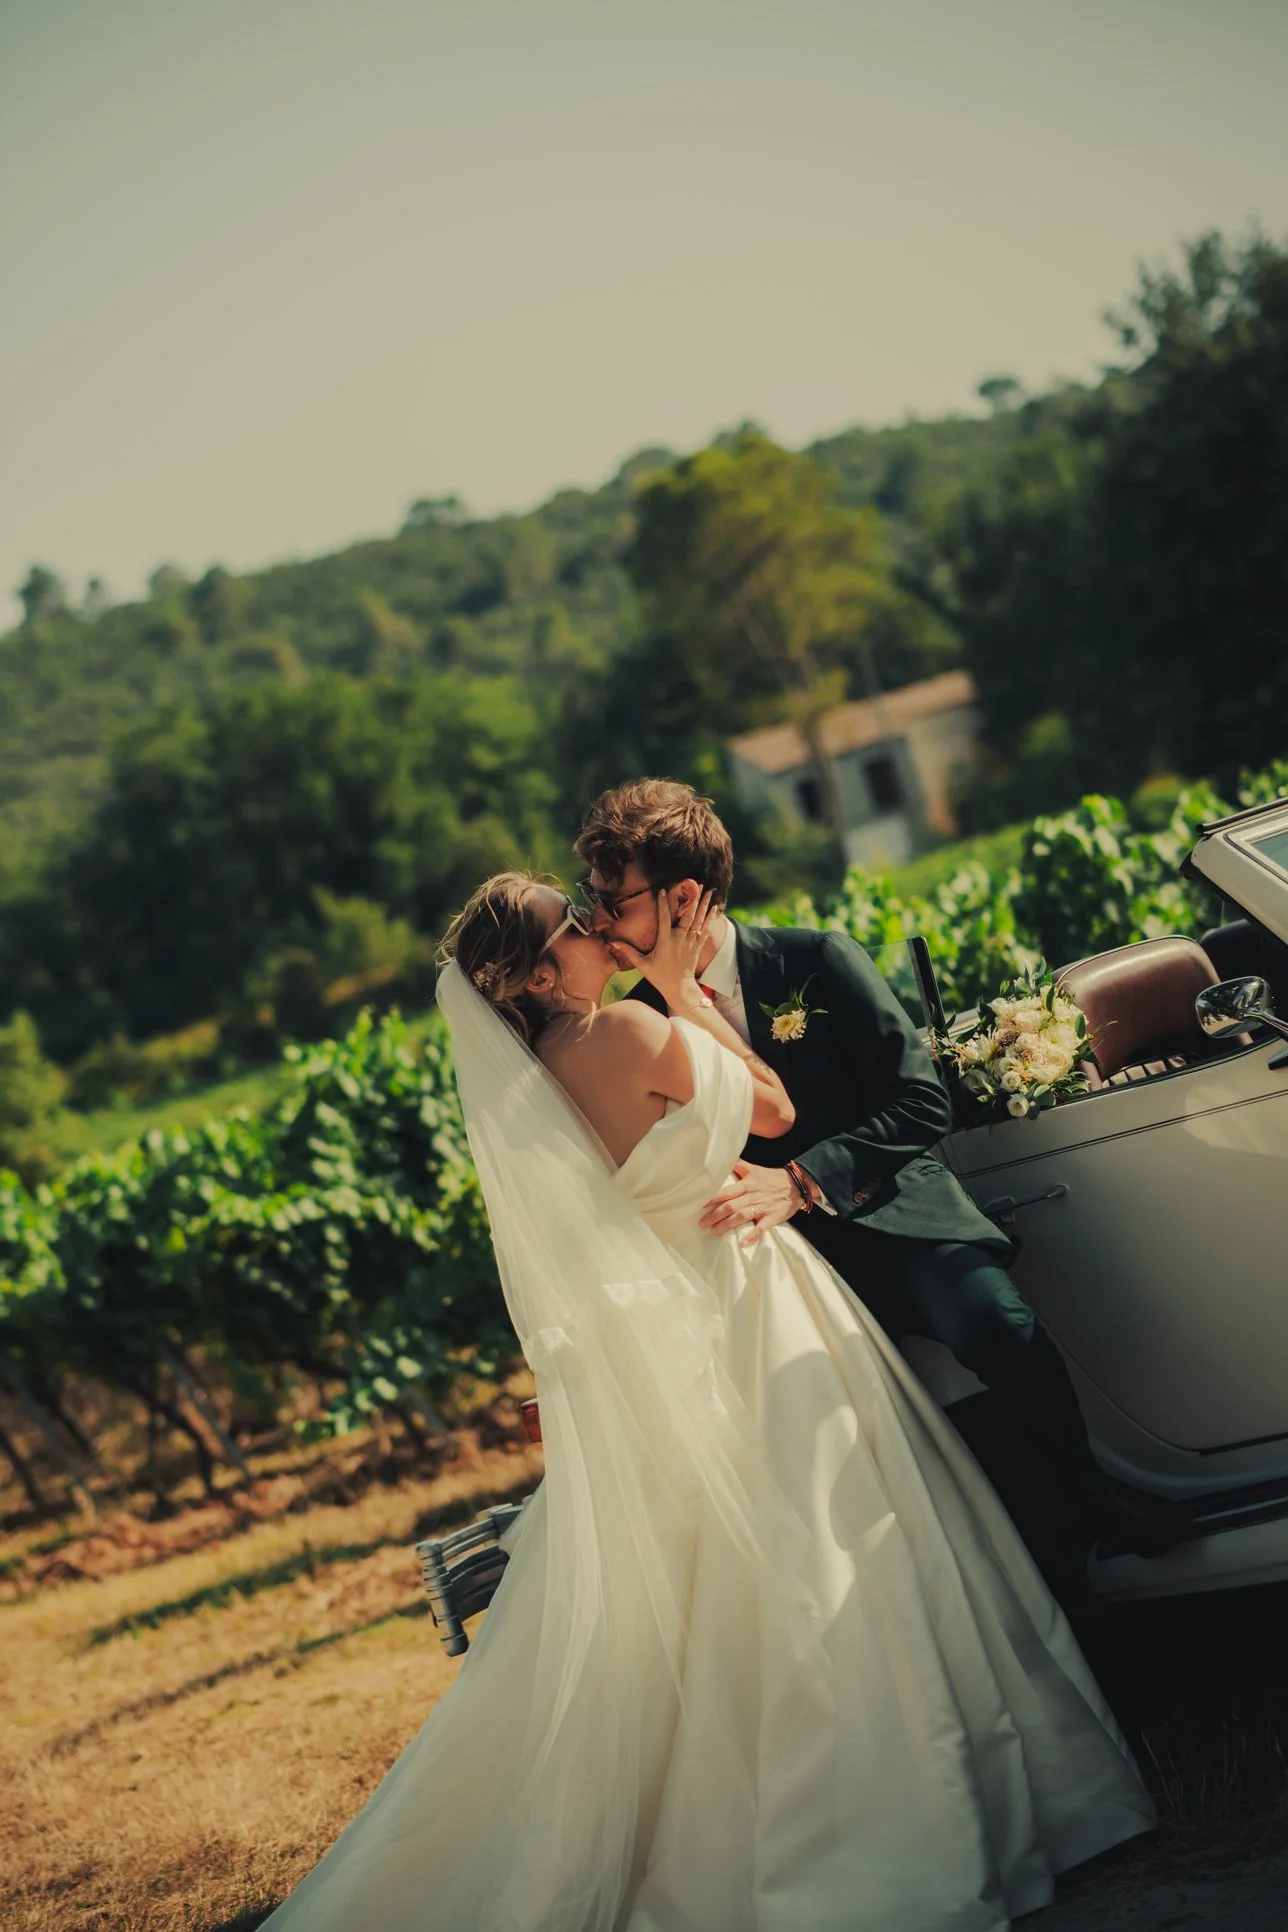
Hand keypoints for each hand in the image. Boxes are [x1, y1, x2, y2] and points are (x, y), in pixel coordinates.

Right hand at [609, 888, 714, 1011]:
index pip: (664, 919)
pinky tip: (715, 907)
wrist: (679, 988)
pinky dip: (710, 918)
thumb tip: (613, 943)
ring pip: (699, 921)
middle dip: (693, 899)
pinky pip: (706, 930)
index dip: (663, 904)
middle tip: (697, 884)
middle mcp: (679, 940)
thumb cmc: (659, 976)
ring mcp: (690, 943)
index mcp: (665, 942)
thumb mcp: (642, 965)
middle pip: (687, 916)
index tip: (663, 890)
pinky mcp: (697, 947)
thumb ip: (629, 952)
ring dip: (704, 905)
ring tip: (709, 890)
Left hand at [699, 1158, 799, 1246]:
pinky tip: (743, 1244)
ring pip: (742, 1216)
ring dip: (727, 1225)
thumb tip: (722, 1159)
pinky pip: (762, 1228)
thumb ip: (738, 1165)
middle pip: (731, 1205)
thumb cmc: (772, 1178)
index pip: (726, 1191)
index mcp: (747, 1184)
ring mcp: (763, 1207)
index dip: (712, 1198)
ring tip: (714, 1232)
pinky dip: (753, 1236)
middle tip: (702, 1223)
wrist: (796, 1185)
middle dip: (715, 1214)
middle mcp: (753, 1196)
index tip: (698, 1203)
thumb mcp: (754, 1169)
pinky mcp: (772, 1218)